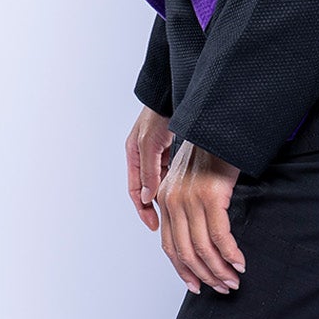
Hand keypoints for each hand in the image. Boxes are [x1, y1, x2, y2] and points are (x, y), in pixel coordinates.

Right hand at [126, 105, 175, 232]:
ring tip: (177, 210)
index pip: (134, 190)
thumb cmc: (158, 114)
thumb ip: (148, 171)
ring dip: (166, 194)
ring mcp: (156, 152)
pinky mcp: (169, 148)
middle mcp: (143, 155)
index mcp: (133, 155)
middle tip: (166, 222)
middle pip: (146, 188)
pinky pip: (170, 171)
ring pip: (159, 181)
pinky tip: (185, 190)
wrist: (174, 94)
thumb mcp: (150, 144)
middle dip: (154, 206)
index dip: (142, 209)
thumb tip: (145, 196)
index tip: (153, 224)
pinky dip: (175, 181)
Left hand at [158, 136, 244, 294]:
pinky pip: (219, 235)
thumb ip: (188, 205)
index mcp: (165, 200)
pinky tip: (240, 263)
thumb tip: (199, 237)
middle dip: (205, 276)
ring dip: (219, 269)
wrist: (219, 125)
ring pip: (202, 247)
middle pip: (185, 252)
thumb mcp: (190, 179)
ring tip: (233, 281)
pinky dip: (230, 253)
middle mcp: (172, 201)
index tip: (197, 286)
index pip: (169, 246)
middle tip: (223, 288)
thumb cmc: (210, 152)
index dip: (183, 271)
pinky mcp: (210, 196)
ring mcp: (190, 199)